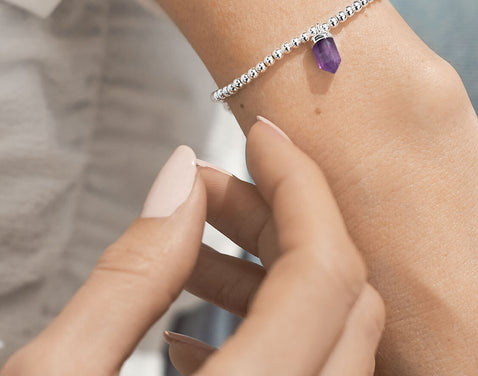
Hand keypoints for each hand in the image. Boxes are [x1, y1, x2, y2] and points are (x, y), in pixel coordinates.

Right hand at [0, 117, 384, 375]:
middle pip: (345, 301)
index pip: (324, 272)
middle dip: (290, 220)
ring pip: (340, 344)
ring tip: (199, 243)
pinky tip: (193, 332)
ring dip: (281, 274)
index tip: (261, 133)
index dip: (299, 186)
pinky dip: (273, 336)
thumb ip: (131, 271)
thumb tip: (182, 175)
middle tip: (222, 184)